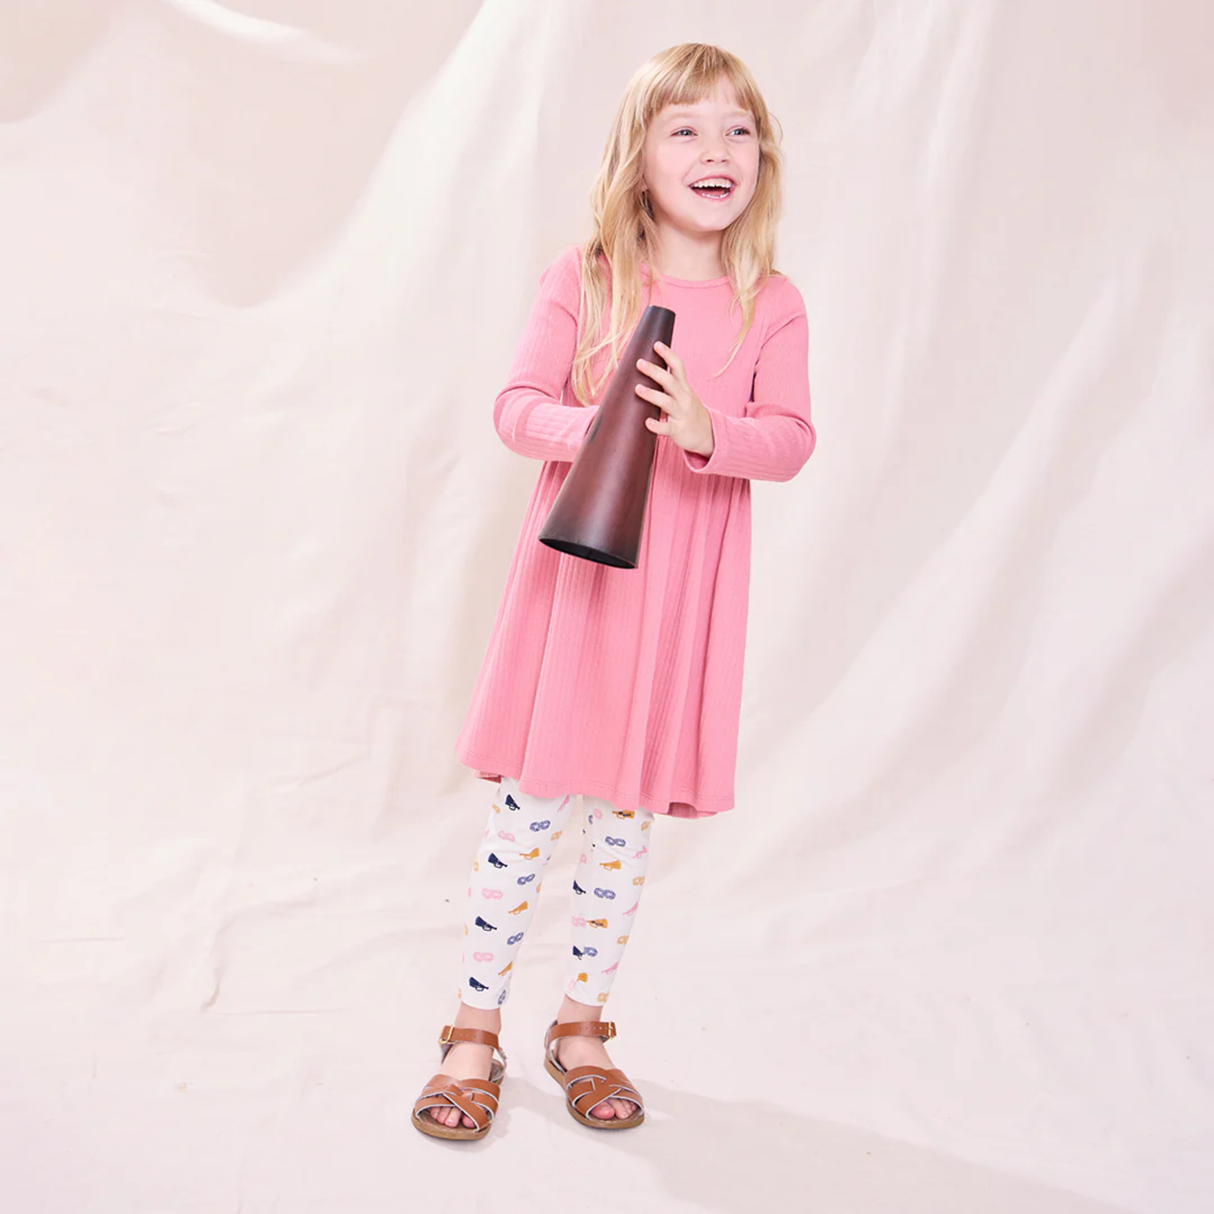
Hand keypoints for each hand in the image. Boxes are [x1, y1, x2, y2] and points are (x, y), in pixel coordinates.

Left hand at [636, 341, 714, 456]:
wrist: (707, 435)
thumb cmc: (688, 412)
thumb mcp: (683, 394)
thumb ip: (669, 383)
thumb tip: (648, 368)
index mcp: (684, 388)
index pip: (678, 367)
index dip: (668, 355)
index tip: (656, 344)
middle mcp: (684, 398)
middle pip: (670, 381)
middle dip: (655, 371)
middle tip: (639, 363)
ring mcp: (682, 414)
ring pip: (667, 402)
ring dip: (652, 395)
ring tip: (637, 388)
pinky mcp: (679, 430)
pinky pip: (668, 427)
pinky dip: (657, 425)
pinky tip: (647, 422)